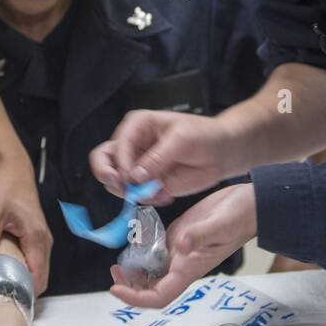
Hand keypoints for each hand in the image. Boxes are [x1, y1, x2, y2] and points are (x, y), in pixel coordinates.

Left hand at [0, 159, 51, 294]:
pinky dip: (26, 272)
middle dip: (26, 291)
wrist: (16, 173)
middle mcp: (44, 241)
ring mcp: (43, 240)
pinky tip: (7, 275)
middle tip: (3, 302)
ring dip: (26, 282)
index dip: (27, 292)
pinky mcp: (38, 238)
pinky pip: (36, 262)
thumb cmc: (6, 189)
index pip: (38, 275)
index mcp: (36, 237)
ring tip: (3, 292)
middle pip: (42, 277)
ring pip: (40, 270)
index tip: (10, 303)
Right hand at [91, 110, 235, 204]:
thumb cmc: (203, 135)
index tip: (131, 179)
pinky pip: (135, 195)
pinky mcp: (147, 183)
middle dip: (108, 176)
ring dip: (130, 192)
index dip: (121, 164)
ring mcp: (138, 165)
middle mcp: (132, 145)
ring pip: (115, 181)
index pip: (117, 145)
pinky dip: (146, 200)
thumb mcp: (182, 140)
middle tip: (122, 188)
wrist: (222, 152)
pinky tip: (165, 196)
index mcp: (137, 125)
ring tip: (155, 193)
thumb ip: (157, 157)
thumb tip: (135, 176)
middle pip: (103, 159)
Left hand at [109, 182, 256, 306]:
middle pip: (151, 287)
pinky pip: (157, 251)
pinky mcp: (179, 237)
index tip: (117, 288)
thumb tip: (181, 245)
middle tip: (114, 271)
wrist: (250, 203)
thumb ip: (200, 235)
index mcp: (191, 267)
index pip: (160, 295)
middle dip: (130, 285)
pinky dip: (143, 249)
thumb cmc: (241, 216)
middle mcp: (183, 264)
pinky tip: (136, 237)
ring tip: (120, 260)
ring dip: (134, 270)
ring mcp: (181, 252)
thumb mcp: (221, 224)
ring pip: (152, 271)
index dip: (136, 298)